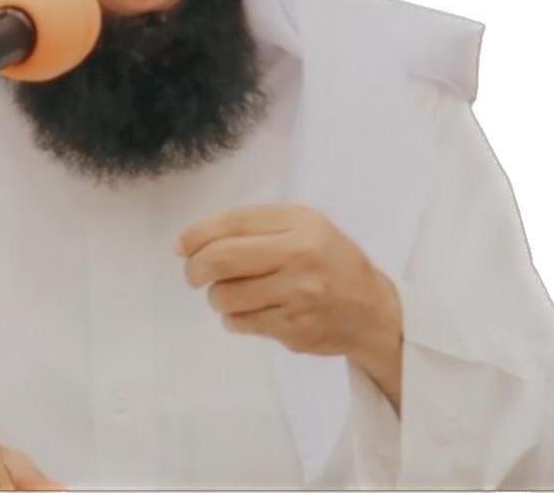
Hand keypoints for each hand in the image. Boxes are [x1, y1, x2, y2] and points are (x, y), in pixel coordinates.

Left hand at [176, 205, 402, 410]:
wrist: (372, 310)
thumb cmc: (328, 259)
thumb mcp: (303, 225)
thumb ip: (254, 225)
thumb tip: (191, 241)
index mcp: (299, 224)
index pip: (233, 223)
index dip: (196, 234)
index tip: (181, 247)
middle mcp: (299, 257)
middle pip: (221, 259)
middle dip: (195, 268)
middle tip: (194, 274)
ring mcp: (298, 296)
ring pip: (226, 296)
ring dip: (216, 297)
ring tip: (230, 293)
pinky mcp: (294, 330)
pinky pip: (241, 323)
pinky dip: (234, 318)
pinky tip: (249, 311)